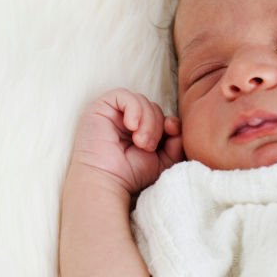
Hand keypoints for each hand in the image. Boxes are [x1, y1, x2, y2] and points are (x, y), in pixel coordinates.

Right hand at [69, 89, 183, 194]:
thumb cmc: (131, 174)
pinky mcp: (101, 107)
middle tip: (148, 147)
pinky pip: (123, 95)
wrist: (107, 181)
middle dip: (156, 125)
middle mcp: (127, 118)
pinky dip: (134, 110)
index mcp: (140, 129)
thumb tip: (174, 124)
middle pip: (153, 106)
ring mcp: (114, 112)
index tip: (172, 132)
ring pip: (141, 100)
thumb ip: (175, 144)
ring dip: (147, 121)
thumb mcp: (162, 160)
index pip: (161, 116)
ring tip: (140, 143)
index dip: (170, 122)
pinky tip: (131, 127)